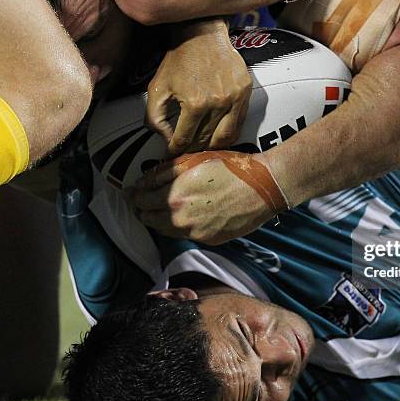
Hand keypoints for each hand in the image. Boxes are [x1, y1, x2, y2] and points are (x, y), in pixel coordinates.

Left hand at [133, 152, 278, 244]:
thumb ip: (164, 172)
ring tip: (167, 207)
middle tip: (148, 199)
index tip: (136, 191)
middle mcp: (180, 220)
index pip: (140, 201)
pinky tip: (191, 213)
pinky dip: (183, 225)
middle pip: (149, 219)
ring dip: (162, 219)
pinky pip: (187, 234)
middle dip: (145, 209)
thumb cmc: (231, 168)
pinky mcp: (209, 240)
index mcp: (173, 197)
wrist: (263, 186)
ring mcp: (195, 233)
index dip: (136, 194)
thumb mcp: (194, 160)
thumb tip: (143, 181)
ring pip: (166, 230)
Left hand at [146, 19, 251, 156]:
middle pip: (206, 140)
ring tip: (203, 146)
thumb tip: (165, 140)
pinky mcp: (246, 92)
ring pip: (226, 136)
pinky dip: (229, 132)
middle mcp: (218, 103)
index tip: (171, 154)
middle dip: (193, 149)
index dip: (175, 150)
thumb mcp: (157, 87)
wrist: (202, 33)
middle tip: (186, 151)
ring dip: (213, 146)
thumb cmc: (178, 60)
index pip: (184, 139)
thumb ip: (155, 117)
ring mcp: (235, 98)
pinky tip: (219, 133)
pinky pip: (239, 122)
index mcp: (195, 104)